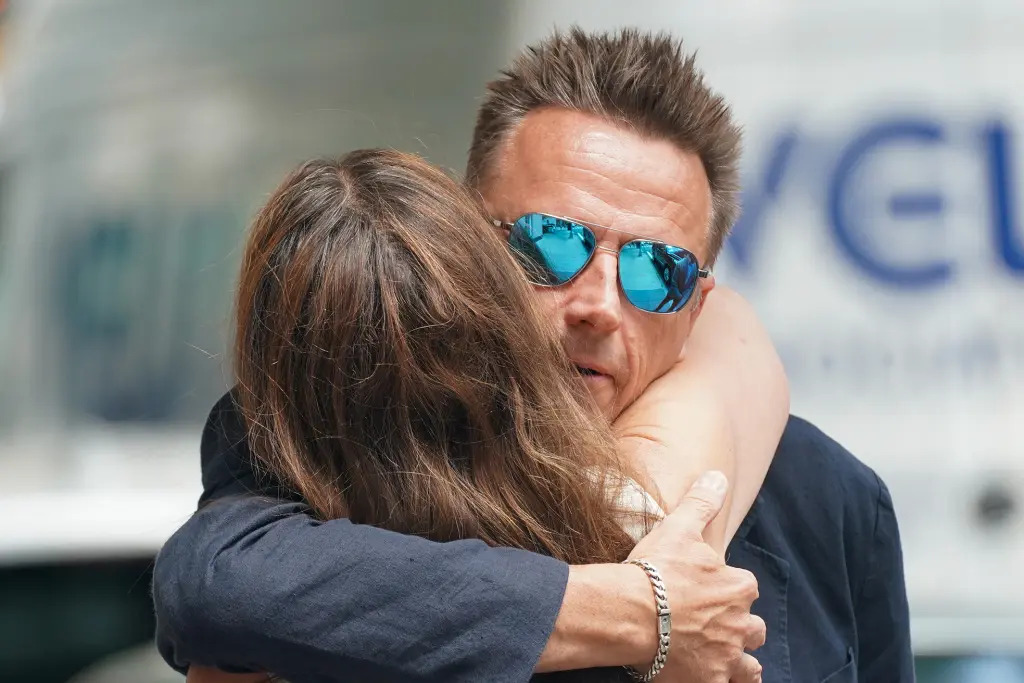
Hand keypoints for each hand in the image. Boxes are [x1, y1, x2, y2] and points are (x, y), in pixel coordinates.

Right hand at [626, 471, 765, 682]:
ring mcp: (726, 656)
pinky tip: (716, 679)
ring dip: (741, 660)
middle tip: (714, 624)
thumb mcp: (679, 527)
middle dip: (739, 626)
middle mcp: (739, 623)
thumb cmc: (655, 569)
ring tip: (726, 657)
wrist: (631, 611)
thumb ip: (702, 502)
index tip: (709, 590)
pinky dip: (728, 682)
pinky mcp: (709, 680)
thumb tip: (718, 476)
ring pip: (749, 664)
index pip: (745, 588)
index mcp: (738, 587)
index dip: (729, 589)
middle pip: (752, 628)